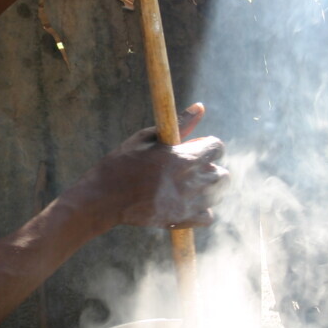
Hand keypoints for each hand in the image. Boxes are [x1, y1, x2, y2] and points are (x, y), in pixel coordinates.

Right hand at [69, 104, 227, 230]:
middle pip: (222, 174)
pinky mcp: (182, 220)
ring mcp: (188, 204)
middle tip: (189, 169)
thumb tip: (200, 106)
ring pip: (217, 195)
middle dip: (210, 168)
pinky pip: (208, 217)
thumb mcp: (147, 138)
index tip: (193, 149)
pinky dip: (202, 211)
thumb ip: (179, 124)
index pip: (217, 147)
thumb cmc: (123, 163)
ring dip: (208, 188)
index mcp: (184, 158)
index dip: (206, 146)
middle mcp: (192, 181)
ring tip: (188, 186)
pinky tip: (187, 203)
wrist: (105, 198)